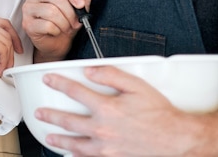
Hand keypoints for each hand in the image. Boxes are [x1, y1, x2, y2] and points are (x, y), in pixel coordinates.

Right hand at [0, 12, 23, 77]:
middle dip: (11, 50)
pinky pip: (3, 48)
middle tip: (8, 65)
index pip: (4, 23)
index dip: (14, 37)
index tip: (17, 50)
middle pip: (7, 32)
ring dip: (7, 58)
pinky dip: (3, 61)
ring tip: (0, 69)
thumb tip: (12, 44)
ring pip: (6, 41)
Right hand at [22, 0, 92, 61]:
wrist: (60, 39)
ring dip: (65, 23)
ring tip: (66, 26)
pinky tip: (56, 31)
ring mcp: (28, 8)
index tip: (81, 4)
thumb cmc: (68, 16)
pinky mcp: (27, 23)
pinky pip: (47, 25)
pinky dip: (57, 30)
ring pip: (52, 11)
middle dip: (71, 12)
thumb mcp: (81, 0)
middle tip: (76, 20)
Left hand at [35, 65, 198, 155]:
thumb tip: (89, 70)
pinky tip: (72, 155)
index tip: (49, 80)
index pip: (74, 92)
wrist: (177, 141)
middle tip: (40, 113)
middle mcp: (102, 129)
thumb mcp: (137, 86)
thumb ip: (111, 75)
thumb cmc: (160, 114)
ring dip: (59, 140)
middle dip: (51, 115)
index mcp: (106, 108)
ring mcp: (106, 148)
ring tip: (50, 137)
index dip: (58, 83)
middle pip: (68, 121)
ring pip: (75, 144)